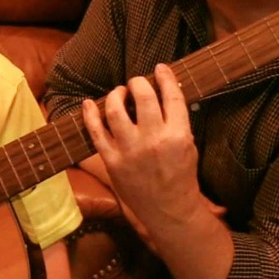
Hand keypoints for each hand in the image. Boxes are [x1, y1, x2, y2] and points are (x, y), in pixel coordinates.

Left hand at [81, 64, 203, 242]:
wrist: (168, 209)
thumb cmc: (180, 176)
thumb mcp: (189, 145)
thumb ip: (177, 121)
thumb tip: (163, 95)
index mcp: (177, 134)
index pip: (171, 95)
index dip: (165, 77)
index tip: (160, 69)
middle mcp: (153, 139)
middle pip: (142, 96)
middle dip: (138, 83)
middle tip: (136, 83)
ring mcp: (130, 150)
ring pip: (115, 109)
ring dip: (116, 94)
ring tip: (119, 93)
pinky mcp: (112, 160)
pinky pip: (96, 132)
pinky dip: (90, 114)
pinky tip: (89, 103)